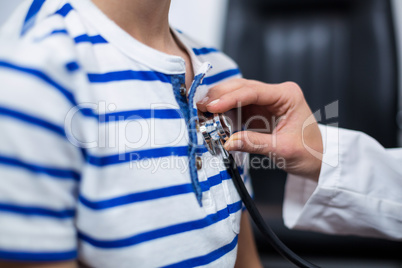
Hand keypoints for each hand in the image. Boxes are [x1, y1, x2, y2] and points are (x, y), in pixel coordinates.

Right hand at [197, 79, 322, 180]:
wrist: (317, 159)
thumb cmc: (308, 152)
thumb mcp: (282, 150)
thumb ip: (254, 143)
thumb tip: (227, 142)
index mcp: (287, 95)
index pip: (253, 91)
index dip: (229, 98)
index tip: (211, 106)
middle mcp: (276, 93)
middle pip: (242, 87)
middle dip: (220, 95)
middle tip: (200, 106)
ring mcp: (266, 101)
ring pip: (237, 94)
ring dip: (219, 101)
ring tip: (202, 110)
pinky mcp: (259, 111)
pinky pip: (238, 106)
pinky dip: (224, 111)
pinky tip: (213, 116)